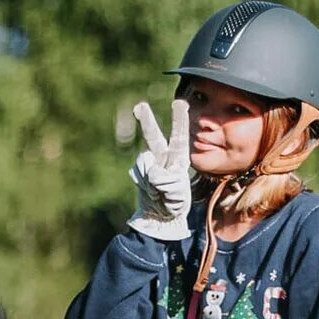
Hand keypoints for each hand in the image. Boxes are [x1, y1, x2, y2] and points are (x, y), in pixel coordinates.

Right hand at [127, 99, 191, 241]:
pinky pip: (139, 172)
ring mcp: (149, 164)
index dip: (179, 120)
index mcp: (178, 160)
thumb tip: (152, 169)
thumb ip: (166, 181)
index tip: (179, 102)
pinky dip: (143, 182)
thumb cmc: (173, 204)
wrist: (158, 216)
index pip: (179, 138)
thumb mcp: (176, 196)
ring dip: (150, 179)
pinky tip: (150, 191)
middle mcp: (163, 158)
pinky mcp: (140, 171)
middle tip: (140, 106)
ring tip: (158, 193)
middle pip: (153, 137)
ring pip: (144, 162)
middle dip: (146, 121)